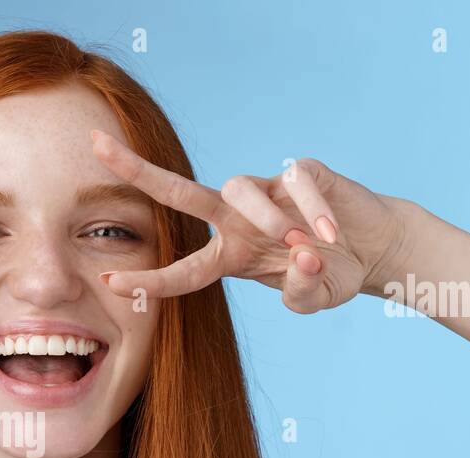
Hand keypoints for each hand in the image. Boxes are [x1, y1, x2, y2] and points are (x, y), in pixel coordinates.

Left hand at [89, 130, 410, 313]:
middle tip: (96, 148)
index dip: (150, 280)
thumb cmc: (331, 273)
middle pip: (178, 192)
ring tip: (296, 242)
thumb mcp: (313, 298)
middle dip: (136, 171)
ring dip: (262, 217)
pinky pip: (295, 183)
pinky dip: (312, 211)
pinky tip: (331, 232)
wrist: (373, 247)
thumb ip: (301, 291)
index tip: (110, 283)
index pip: (182, 270)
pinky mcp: (301, 173)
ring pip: (238, 189)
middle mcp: (237, 219)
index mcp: (229, 255)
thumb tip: (302, 260)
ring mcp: (267, 191)